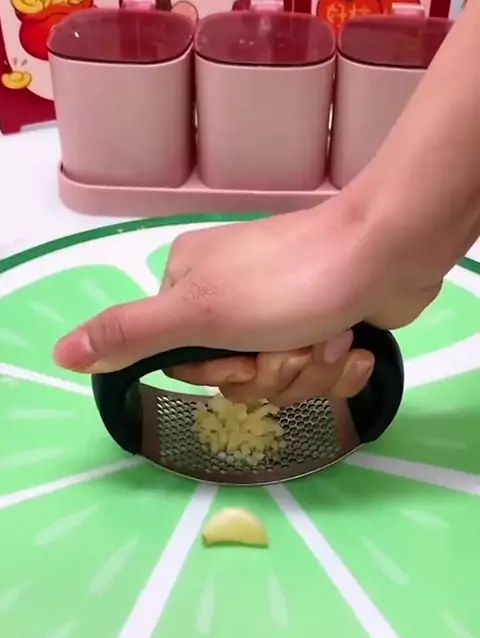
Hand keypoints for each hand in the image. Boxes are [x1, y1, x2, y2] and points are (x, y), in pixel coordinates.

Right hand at [53, 193, 440, 403]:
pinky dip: (341, 365)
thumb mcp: (198, 313)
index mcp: (189, 286)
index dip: (220, 374)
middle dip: (273, 373)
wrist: (388, 252)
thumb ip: (128, 334)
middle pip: (237, 377)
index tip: (245, 354)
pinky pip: (321, 374)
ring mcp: (281, 310)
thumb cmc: (289, 282)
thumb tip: (59, 354)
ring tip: (333, 335)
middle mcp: (230, 296)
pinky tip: (354, 341)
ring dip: (312, 370)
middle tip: (296, 341)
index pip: (185, 366)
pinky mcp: (324, 322)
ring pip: (283, 380)